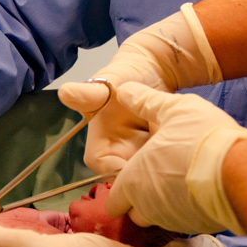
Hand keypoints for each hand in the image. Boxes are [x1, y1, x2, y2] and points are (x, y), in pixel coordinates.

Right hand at [58, 4, 222, 173]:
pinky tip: (181, 141)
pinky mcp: (158, 151)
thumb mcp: (108, 84)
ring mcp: (139, 153)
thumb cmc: (124, 76)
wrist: (151, 71)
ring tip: (174, 145)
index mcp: (101, 142)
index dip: (117, 168)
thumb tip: (64, 93)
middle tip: (164, 152)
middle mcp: (119, 152)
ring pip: (148, 170)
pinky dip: (173, 153)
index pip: (103, 165)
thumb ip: (89, 94)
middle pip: (128, 174)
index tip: (137, 163)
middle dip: (145, 169)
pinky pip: (165, 161)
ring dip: (161, 161)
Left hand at [106, 82, 246, 235]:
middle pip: (134, 213)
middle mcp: (146, 206)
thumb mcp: (173, 109)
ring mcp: (171, 219)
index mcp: (132, 180)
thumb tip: (124, 91)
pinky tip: (200, 187)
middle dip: (141, 201)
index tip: (137, 173)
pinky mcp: (196, 226)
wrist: (240, 170)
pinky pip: (184, 219)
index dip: (122, 189)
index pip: (114, 201)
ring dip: (164, 204)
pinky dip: (187, 207)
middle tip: (159, 176)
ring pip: (159, 218)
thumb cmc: (200, 136)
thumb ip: (145, 102)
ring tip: (183, 178)